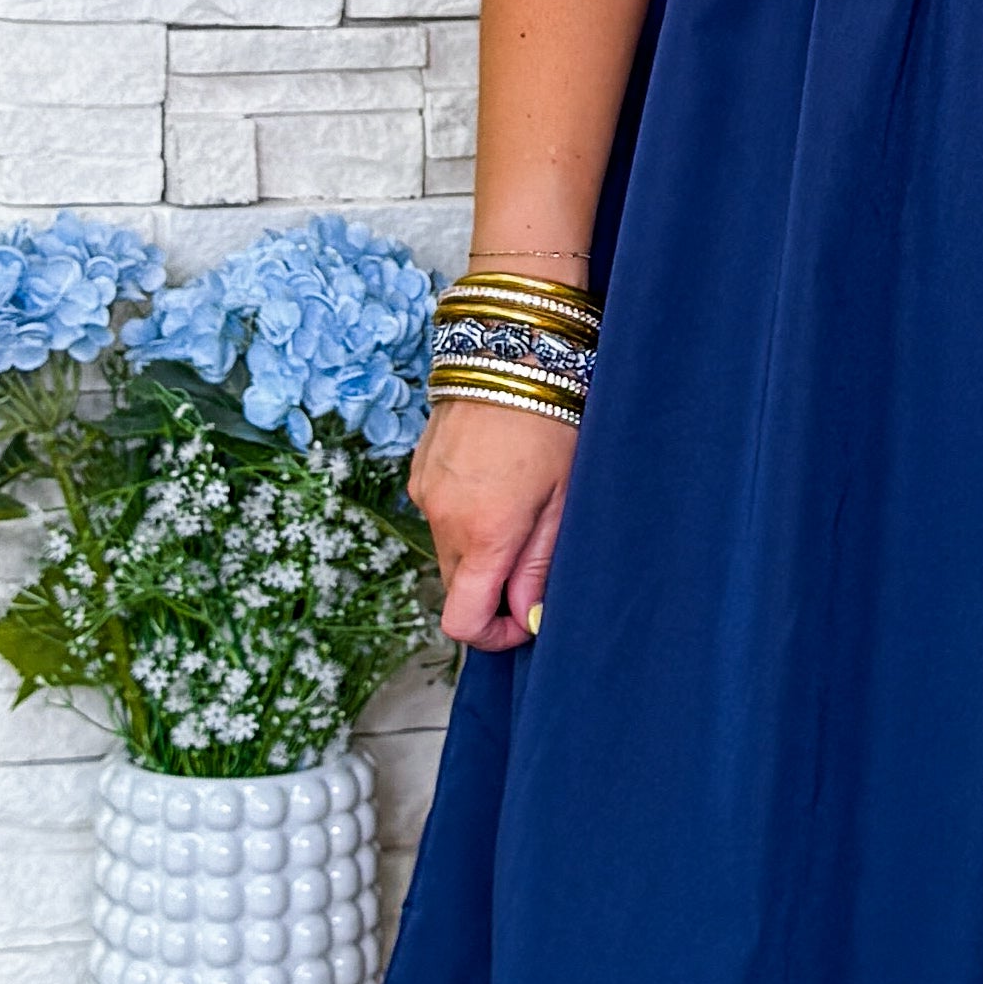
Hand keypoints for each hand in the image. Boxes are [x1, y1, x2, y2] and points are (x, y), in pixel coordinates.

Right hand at [413, 399, 575, 650]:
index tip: (522, 621)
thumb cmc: (552, 419)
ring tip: (521, 504)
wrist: (510, 348)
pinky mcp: (419, 471)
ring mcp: (425, 494)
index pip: (462, 622)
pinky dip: (466, 515)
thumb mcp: (564, 498)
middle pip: (456, 588)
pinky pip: (440, 514)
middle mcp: (442, 519)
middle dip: (492, 588)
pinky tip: (497, 480)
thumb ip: (540, 564)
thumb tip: (527, 616)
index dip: (492, 636)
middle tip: (534, 556)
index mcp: (483, 534)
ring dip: (481, 547)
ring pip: (449, 550)